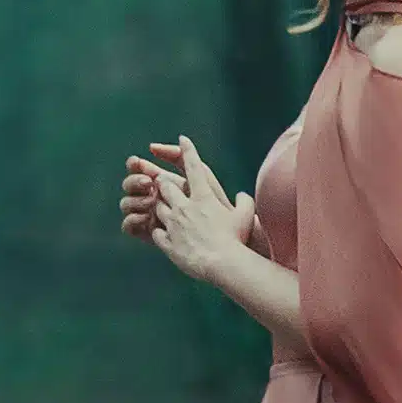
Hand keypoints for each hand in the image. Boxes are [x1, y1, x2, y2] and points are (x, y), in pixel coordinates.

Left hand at [123, 138, 255, 281]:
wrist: (223, 263)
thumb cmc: (236, 239)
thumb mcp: (246, 216)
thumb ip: (244, 202)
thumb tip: (242, 195)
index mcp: (203, 198)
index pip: (193, 167)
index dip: (188, 151)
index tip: (182, 139)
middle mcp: (185, 207)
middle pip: (164, 185)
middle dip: (163, 183)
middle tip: (164, 184)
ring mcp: (173, 225)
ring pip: (157, 207)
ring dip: (159, 207)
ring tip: (163, 210)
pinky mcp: (168, 243)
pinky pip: (156, 232)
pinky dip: (158, 231)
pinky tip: (163, 234)